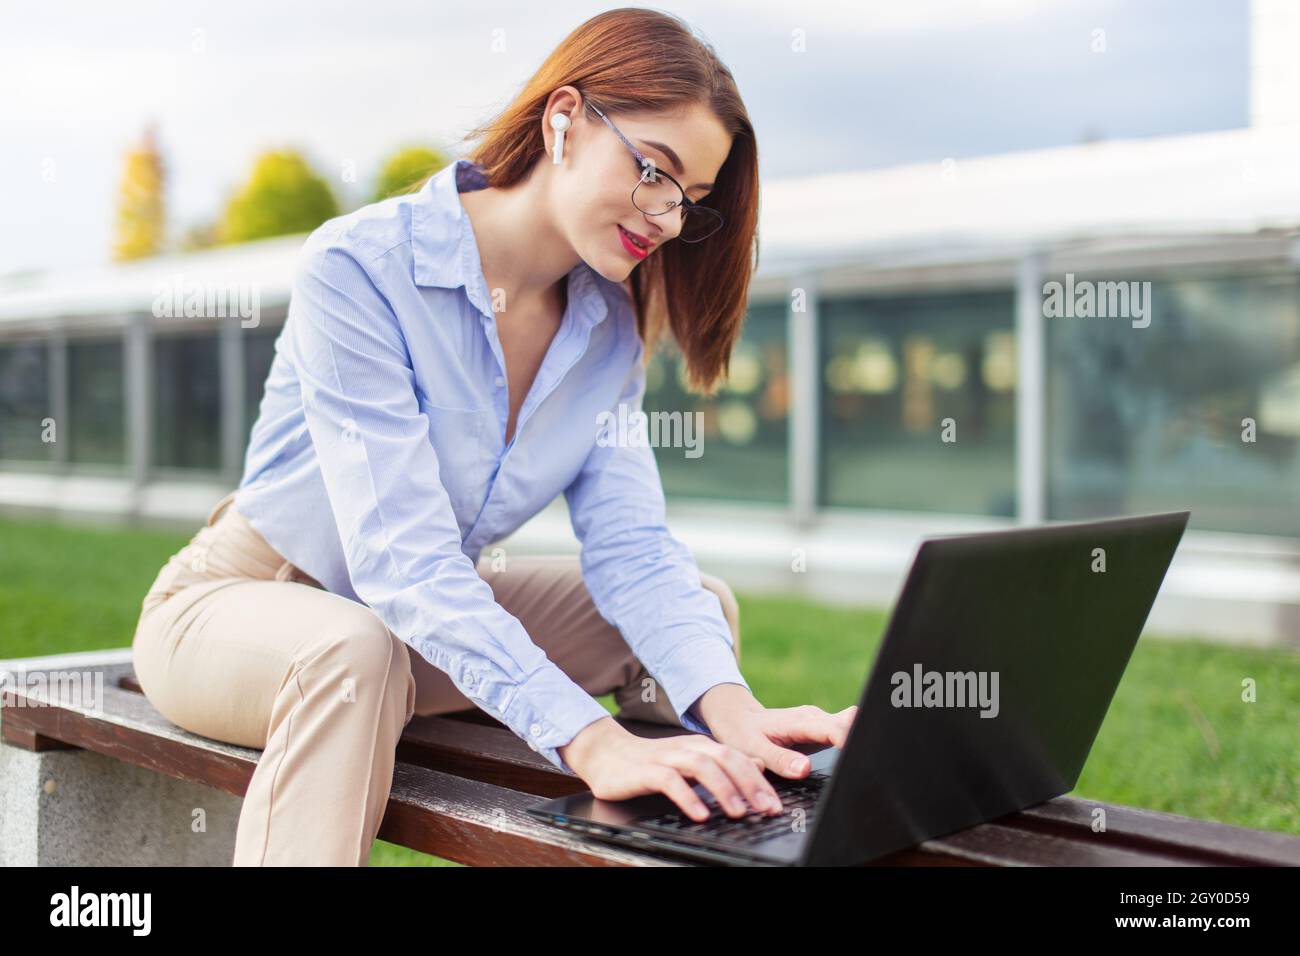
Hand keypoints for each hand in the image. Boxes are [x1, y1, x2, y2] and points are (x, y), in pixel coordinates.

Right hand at [558, 717, 785, 822]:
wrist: (606, 754)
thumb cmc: (652, 763)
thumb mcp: (691, 762)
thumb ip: (723, 763)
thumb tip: (758, 764)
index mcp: (702, 746)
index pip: (738, 759)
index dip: (759, 781)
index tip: (775, 805)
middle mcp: (688, 748)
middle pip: (726, 759)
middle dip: (750, 785)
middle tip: (766, 809)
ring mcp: (667, 757)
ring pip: (702, 766)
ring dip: (723, 790)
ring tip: (738, 813)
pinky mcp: (646, 770)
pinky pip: (670, 781)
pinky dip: (688, 797)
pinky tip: (700, 814)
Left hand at [694, 684, 857, 777]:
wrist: (738, 718)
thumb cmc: (743, 734)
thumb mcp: (754, 749)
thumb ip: (780, 760)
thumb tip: (805, 769)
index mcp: (799, 722)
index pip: (833, 728)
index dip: (849, 740)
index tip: (858, 755)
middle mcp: (814, 717)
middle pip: (849, 723)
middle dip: (862, 739)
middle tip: (870, 762)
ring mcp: (820, 721)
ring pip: (851, 724)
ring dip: (860, 739)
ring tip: (867, 762)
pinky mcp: (822, 728)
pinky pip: (845, 729)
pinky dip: (854, 740)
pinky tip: (857, 755)